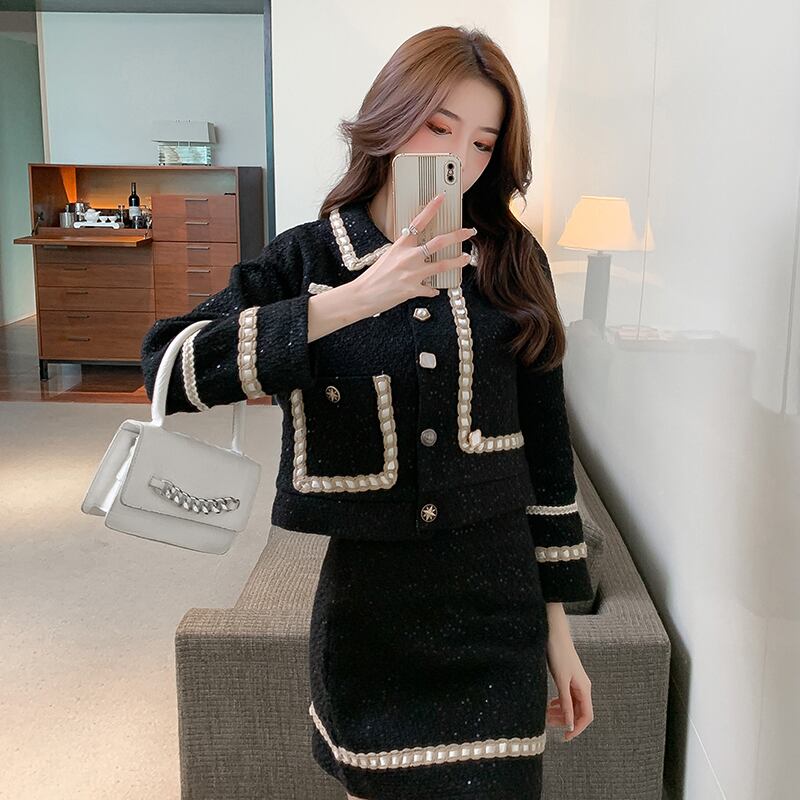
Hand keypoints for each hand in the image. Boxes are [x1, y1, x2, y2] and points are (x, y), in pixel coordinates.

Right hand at [349, 192, 476, 316]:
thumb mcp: (388, 256)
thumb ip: (405, 252)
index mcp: (401, 245)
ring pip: (442, 265)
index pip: (418, 222)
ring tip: (465, 258)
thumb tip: (418, 251)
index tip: (442, 198)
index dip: (431, 208)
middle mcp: (409, 257)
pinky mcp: (413, 289)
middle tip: (469, 232)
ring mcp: (412, 273)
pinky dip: (433, 289)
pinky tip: (434, 289)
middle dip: (458, 236)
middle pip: (439, 242)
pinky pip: (430, 288)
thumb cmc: (374, 276)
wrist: (363, 294)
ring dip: (457, 261)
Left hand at [544, 603, 593, 741]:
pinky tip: (549, 705)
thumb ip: (565, 702)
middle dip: (565, 720)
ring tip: (545, 716)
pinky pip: (566, 696)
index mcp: (584, 688)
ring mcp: (575, 681)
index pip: (587, 716)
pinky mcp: (567, 677)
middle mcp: (582, 687)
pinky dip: (558, 703)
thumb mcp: (561, 680)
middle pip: (578, 712)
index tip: (565, 737)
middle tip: (548, 724)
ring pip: (571, 704)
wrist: (553, 632)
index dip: (578, 729)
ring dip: (560, 712)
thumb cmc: (558, 652)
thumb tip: (570, 723)